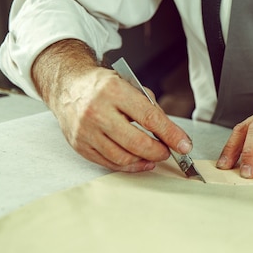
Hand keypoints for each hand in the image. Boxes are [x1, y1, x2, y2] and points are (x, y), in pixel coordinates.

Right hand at [33, 40, 191, 171]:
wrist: (68, 87)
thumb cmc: (103, 87)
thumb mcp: (130, 86)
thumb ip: (151, 108)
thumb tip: (172, 134)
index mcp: (113, 90)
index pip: (149, 118)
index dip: (171, 134)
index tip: (184, 145)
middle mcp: (96, 111)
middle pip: (136, 142)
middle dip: (158, 151)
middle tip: (167, 151)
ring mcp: (85, 130)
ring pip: (122, 157)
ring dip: (144, 161)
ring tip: (154, 156)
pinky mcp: (79, 145)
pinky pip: (108, 163)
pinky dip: (128, 166)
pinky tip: (139, 161)